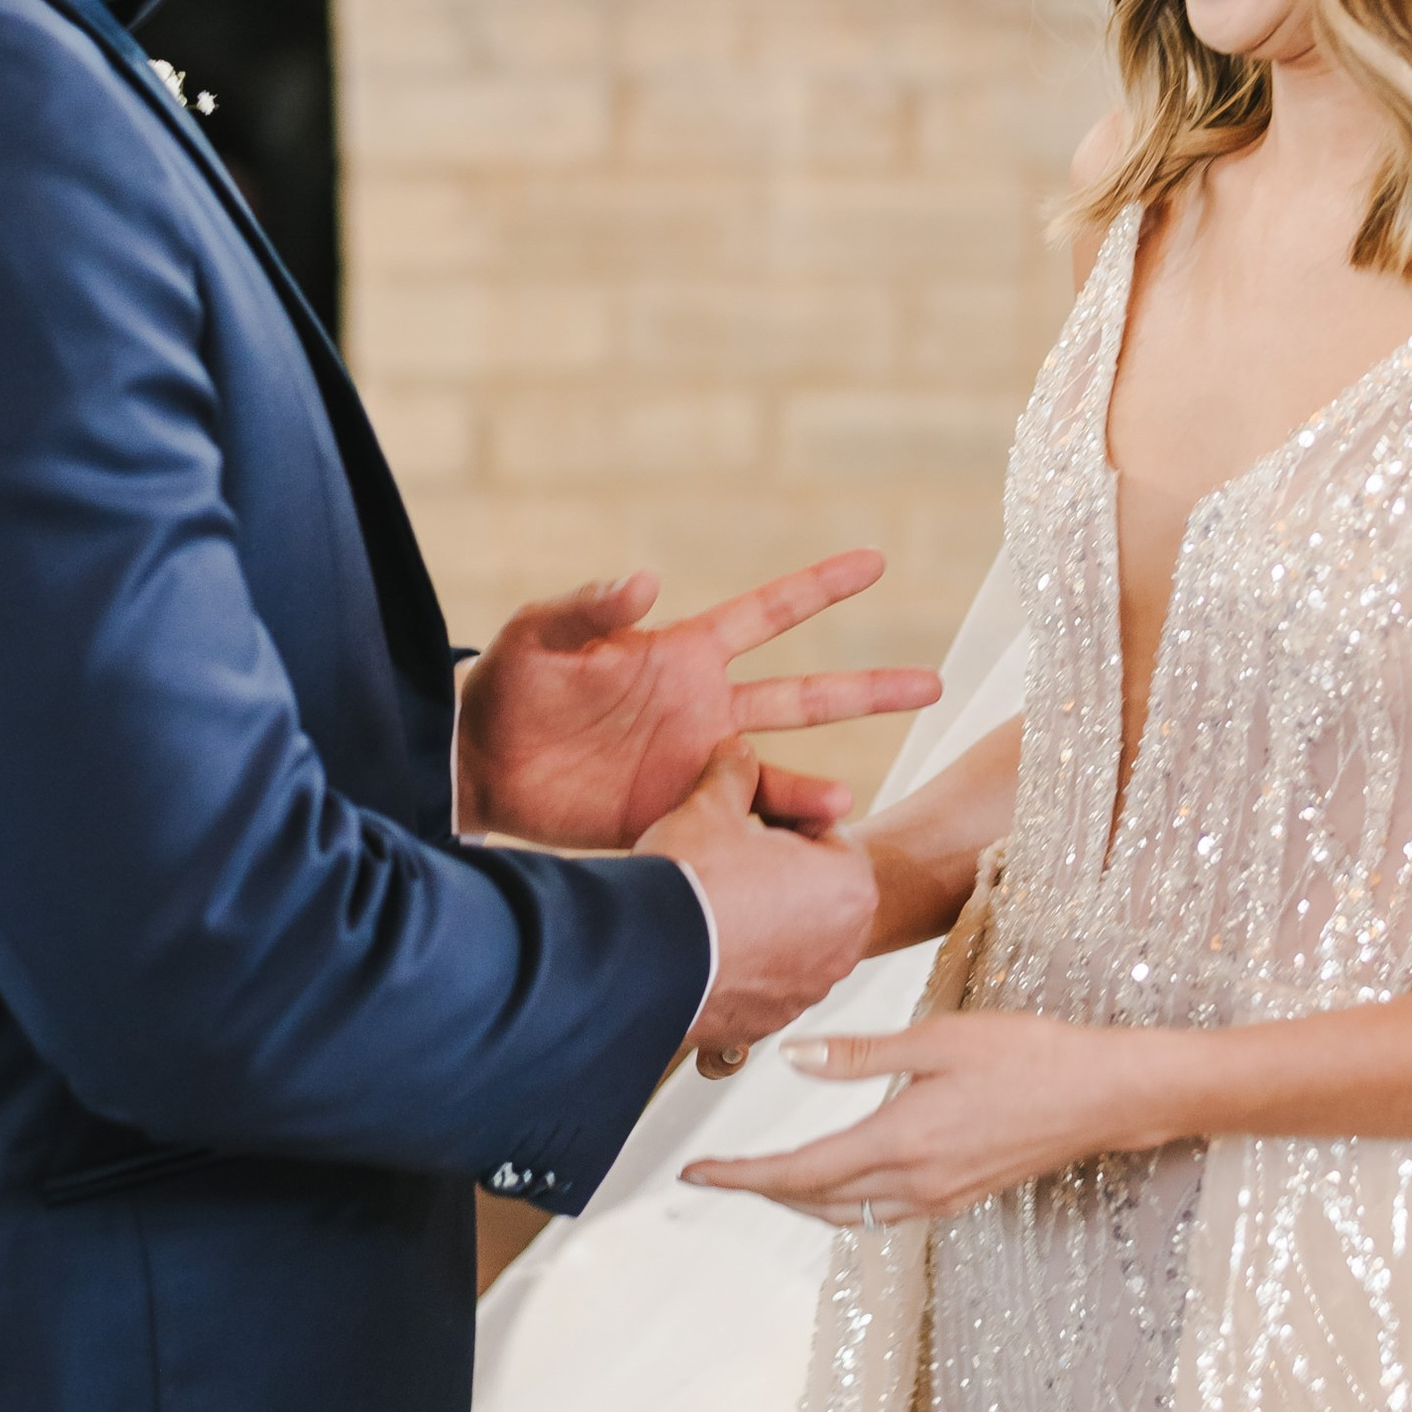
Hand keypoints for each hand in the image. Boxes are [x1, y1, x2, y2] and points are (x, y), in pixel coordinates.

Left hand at [454, 548, 938, 850]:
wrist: (477, 765)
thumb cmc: (507, 686)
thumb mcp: (541, 634)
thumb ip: (589, 607)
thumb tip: (646, 580)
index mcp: (684, 654)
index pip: (769, 612)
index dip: (821, 586)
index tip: (876, 562)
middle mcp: (705, 708)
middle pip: (805, 695)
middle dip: (870, 689)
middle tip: (933, 683)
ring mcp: (696, 763)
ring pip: (779, 771)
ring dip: (815, 785)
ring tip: (845, 807)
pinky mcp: (676, 812)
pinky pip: (736, 823)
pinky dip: (766, 834)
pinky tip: (789, 849)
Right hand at [646, 741, 878, 1058]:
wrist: (640, 960)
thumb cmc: (690, 878)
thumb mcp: (711, 805)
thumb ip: (736, 772)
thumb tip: (739, 749)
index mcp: (851, 884)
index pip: (825, 827)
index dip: (780, 812)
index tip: (745, 815)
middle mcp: (845, 945)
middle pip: (813, 886)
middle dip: (776, 869)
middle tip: (727, 854)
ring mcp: (807, 990)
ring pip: (790, 936)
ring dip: (762, 917)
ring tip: (711, 900)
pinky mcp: (769, 1021)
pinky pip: (762, 980)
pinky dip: (741, 963)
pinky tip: (702, 943)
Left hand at [681, 1010, 1171, 1222]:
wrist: (1103, 1096)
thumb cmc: (1028, 1055)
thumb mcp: (938, 1040)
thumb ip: (860, 1055)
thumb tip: (794, 1060)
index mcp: (901, 1142)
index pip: (799, 1171)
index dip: (742, 1175)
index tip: (697, 1174)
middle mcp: (915, 1183)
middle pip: (815, 1201)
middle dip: (760, 1189)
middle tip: (716, 1174)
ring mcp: (940, 1198)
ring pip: (847, 1215)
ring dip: (800, 1200)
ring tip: (765, 1177)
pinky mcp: (961, 1197)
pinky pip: (883, 1214)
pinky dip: (843, 1202)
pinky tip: (838, 1180)